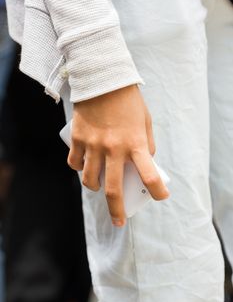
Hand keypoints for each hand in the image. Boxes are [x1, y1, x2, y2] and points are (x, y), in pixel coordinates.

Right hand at [68, 85, 168, 226]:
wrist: (104, 79)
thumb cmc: (128, 100)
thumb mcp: (145, 121)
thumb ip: (146, 143)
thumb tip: (145, 161)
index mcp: (135, 143)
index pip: (149, 174)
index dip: (157, 191)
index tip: (160, 197)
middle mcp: (114, 148)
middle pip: (113, 190)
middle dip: (117, 211)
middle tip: (120, 222)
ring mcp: (93, 145)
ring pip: (89, 179)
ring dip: (94, 188)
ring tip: (98, 187)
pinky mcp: (78, 138)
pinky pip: (74, 162)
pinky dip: (78, 168)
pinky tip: (82, 166)